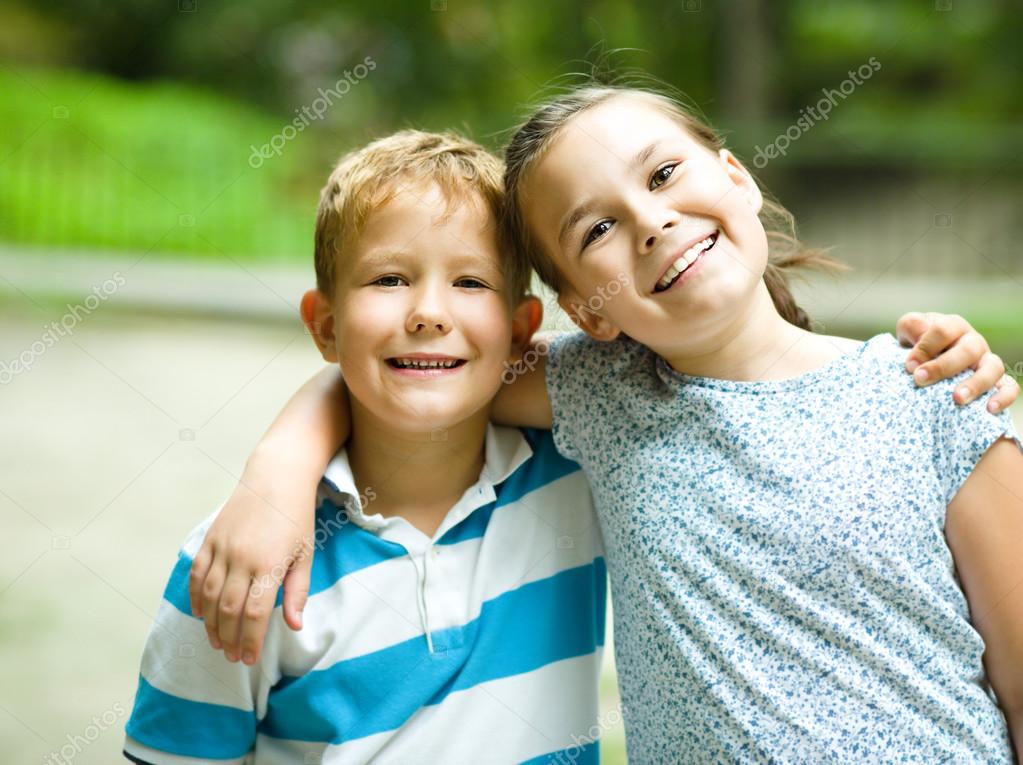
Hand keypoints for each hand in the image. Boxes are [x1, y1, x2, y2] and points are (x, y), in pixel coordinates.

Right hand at [188, 456, 315, 664]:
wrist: (276, 477)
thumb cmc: (297, 517)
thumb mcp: (305, 553)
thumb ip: (298, 591)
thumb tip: (294, 626)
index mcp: (270, 563)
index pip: (255, 614)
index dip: (251, 641)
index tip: (250, 660)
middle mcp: (242, 558)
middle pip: (228, 610)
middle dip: (230, 639)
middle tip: (233, 657)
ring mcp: (222, 548)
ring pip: (208, 596)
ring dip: (210, 624)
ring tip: (217, 642)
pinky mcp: (210, 539)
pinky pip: (196, 574)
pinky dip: (195, 598)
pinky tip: (200, 614)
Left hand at [896, 311, 1018, 412]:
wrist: (930, 361)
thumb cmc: (918, 345)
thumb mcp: (910, 331)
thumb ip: (911, 327)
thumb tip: (919, 334)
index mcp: (953, 326)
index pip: (944, 330)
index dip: (925, 347)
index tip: (908, 366)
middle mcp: (973, 342)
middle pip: (968, 350)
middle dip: (943, 366)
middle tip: (920, 379)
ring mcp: (986, 361)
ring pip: (993, 368)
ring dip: (976, 383)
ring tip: (957, 399)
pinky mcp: (997, 380)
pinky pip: (1009, 387)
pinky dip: (1003, 397)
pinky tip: (989, 409)